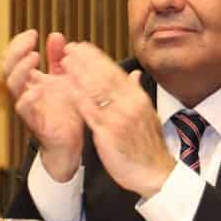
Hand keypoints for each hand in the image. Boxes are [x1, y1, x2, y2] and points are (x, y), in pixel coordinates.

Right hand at [3, 29, 84, 179]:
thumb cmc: (67, 110)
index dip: (19, 43)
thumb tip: (55, 35)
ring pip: (13, 85)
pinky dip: (28, 97)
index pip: (14, 57)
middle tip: (30, 41)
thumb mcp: (65, 78)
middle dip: (16, 51)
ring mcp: (28, 106)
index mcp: (31, 80)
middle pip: (8, 67)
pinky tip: (38, 88)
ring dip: (21, 69)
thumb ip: (58, 58)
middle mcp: (25, 91)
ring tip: (34, 57)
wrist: (74, 140)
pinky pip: (23, 108)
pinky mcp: (35, 121)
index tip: (33, 33)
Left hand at [54, 42, 174, 198]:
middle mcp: (130, 104)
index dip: (97, 58)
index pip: (115, 72)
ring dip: (79, 73)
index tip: (83, 47)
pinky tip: (67, 88)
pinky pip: (91, 112)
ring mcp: (120, 118)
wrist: (156, 173)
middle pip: (104, 76)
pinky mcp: (110, 134)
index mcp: (138, 98)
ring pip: (97, 90)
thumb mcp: (147, 115)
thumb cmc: (148, 147)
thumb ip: (137, 93)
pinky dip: (79, 98)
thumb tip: (135, 74)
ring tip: (64, 61)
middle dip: (85, 60)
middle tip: (69, 47)